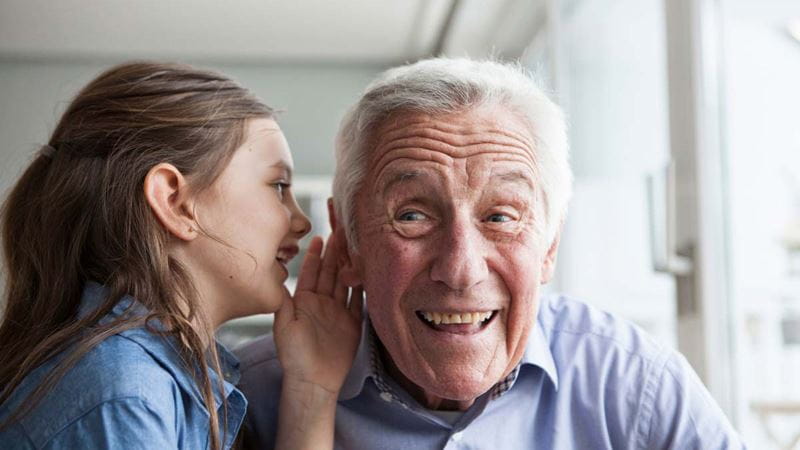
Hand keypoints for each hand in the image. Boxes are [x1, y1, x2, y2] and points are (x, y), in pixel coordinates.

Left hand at [273, 233, 362, 395]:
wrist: (313, 380)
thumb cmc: (293, 355)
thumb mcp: (284, 324)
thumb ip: (285, 300)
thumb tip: (281, 275)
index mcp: (304, 301)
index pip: (312, 272)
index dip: (316, 254)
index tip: (320, 236)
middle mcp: (322, 303)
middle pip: (330, 272)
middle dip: (335, 252)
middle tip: (342, 231)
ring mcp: (338, 312)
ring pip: (345, 282)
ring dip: (349, 264)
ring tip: (355, 245)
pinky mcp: (353, 323)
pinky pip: (359, 300)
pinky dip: (362, 286)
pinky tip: (366, 271)